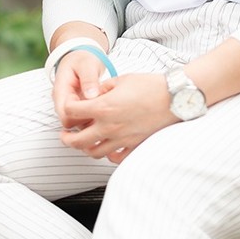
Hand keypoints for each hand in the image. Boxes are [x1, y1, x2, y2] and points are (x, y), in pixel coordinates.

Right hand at [52, 49, 108, 123]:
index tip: (95, 105)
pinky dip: (92, 116)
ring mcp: (68, 105)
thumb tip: (91, 95)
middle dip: (86, 118)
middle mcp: (62, 100)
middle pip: (70, 121)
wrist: (80, 58)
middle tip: (101, 107)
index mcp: (61, 90)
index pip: (65, 113)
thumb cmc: (82, 59)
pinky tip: (101, 107)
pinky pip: (83, 119)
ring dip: (90, 118)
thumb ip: (88, 79)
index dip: (80, 114)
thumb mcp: (87, 65)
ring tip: (102, 106)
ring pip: (76, 123)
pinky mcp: (76, 108)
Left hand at [58, 72, 177, 163]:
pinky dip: (107, 155)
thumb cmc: (149, 85)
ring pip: (94, 153)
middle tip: (65, 135)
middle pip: (78, 141)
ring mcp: (122, 139)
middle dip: (67, 139)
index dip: (67, 109)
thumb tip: (92, 94)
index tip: (69, 108)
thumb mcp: (120, 80)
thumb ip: (102, 89)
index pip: (72, 113)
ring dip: (86, 148)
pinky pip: (115, 158)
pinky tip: (107, 146)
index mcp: (103, 107)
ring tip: (85, 141)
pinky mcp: (135, 146)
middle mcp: (110, 126)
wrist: (174, 97)